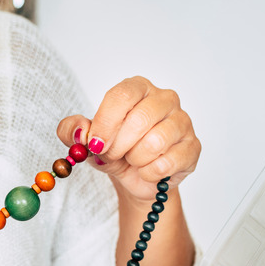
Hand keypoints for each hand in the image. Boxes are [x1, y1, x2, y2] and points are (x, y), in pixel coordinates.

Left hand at [57, 76, 200, 201]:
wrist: (137, 177)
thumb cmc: (114, 151)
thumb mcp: (86, 140)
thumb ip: (72, 131)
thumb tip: (80, 130)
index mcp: (137, 88)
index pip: (122, 95)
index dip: (106, 122)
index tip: (95, 143)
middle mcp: (164, 99)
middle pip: (140, 118)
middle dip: (119, 145)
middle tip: (112, 154)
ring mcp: (182, 121)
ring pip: (155, 142)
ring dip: (135, 159)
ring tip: (132, 160)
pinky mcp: (192, 147)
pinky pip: (167, 163)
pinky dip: (149, 173)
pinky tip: (148, 170)